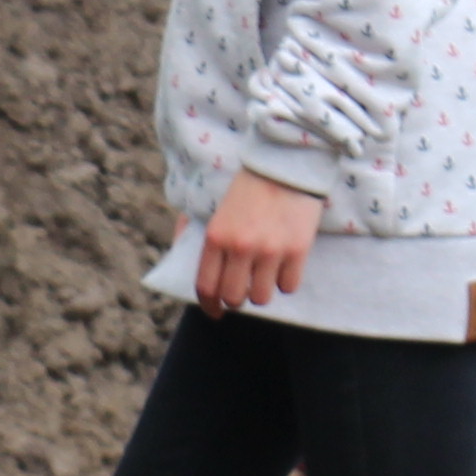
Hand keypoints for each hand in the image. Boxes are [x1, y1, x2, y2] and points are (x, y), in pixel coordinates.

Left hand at [195, 167, 319, 313]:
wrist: (285, 164)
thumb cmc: (246, 187)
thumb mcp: (213, 207)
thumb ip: (191, 229)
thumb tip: (179, 255)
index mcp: (215, 236)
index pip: (206, 286)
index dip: (209, 305)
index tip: (215, 312)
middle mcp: (240, 246)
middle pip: (233, 298)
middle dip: (235, 300)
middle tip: (241, 292)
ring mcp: (270, 250)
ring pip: (261, 298)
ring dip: (261, 292)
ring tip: (263, 277)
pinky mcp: (297, 250)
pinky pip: (288, 286)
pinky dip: (285, 282)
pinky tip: (283, 267)